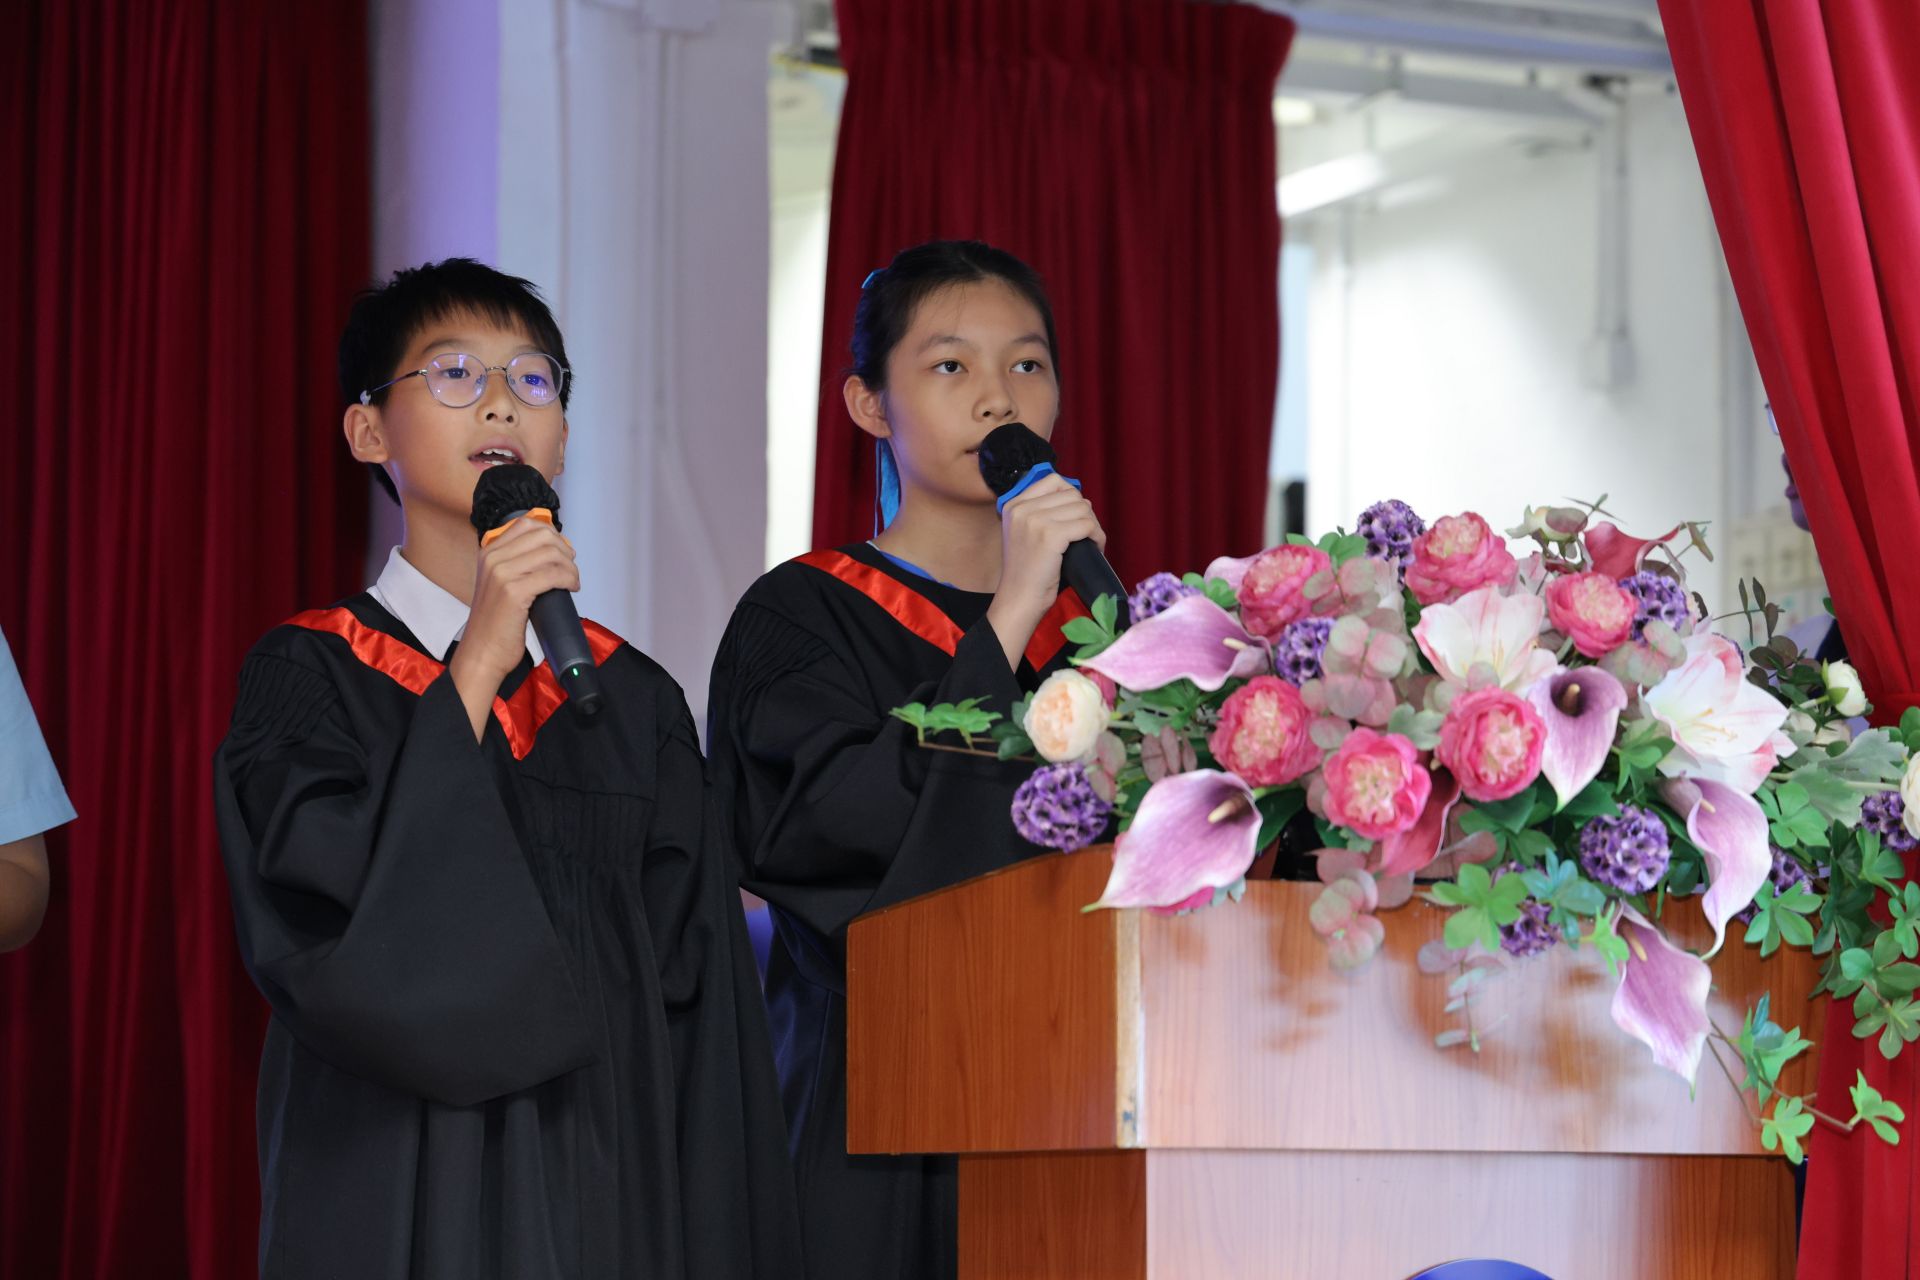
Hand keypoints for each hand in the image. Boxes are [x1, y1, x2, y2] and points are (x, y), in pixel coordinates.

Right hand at [449, 518, 577, 736]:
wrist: (482, 652)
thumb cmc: (495, 622)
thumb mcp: (499, 583)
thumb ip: (516, 563)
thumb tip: (552, 550)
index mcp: (488, 552)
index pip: (527, 524)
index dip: (553, 535)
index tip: (563, 551)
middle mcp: (493, 558)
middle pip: (543, 536)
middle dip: (564, 550)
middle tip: (570, 568)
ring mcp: (502, 574)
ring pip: (551, 554)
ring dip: (570, 567)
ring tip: (572, 582)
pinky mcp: (514, 592)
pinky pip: (553, 575)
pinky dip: (569, 579)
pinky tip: (570, 588)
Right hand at [986, 474, 1103, 668]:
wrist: (1019, 598)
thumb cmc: (1028, 571)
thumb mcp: (1024, 532)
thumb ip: (1040, 512)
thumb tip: (1076, 498)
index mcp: (1014, 504)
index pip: (1054, 481)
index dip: (1071, 498)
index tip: (1073, 518)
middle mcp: (1022, 508)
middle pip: (1072, 494)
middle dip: (1085, 514)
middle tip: (1085, 534)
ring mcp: (1035, 520)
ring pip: (1083, 508)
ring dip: (1093, 525)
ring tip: (1090, 542)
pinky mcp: (1051, 535)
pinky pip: (1087, 525)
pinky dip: (1097, 537)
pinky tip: (1094, 548)